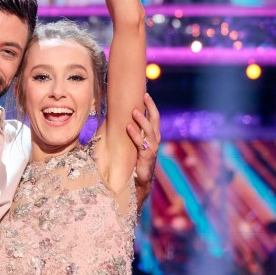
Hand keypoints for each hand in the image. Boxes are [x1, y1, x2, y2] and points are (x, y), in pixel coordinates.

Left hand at [128, 93, 160, 212]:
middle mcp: (155, 140)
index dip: (151, 106)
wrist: (140, 180)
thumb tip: (120, 119)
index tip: (146, 94)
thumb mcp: (136, 144)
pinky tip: (128, 127)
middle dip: (150, 107)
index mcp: (153, 135)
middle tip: (144, 96)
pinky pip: (141, 143)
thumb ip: (133, 133)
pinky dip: (135, 134)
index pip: (155, 117)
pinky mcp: (146, 156)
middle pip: (155, 120)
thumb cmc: (136, 160)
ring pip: (149, 130)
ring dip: (142, 119)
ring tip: (135, 111)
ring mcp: (152, 148)